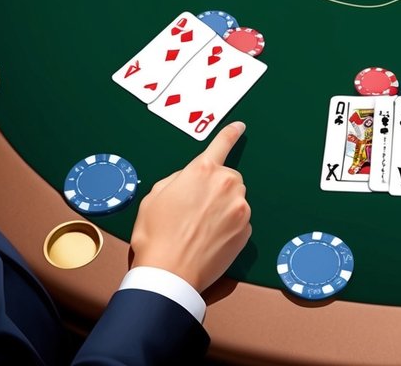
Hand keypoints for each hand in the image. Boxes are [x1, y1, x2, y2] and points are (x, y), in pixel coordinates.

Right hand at [130, 121, 251, 291]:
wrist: (170, 274)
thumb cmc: (156, 236)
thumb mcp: (154, 197)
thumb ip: (178, 179)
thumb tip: (190, 179)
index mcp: (202, 170)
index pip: (221, 144)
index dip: (230, 134)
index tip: (239, 127)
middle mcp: (226, 184)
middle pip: (227, 178)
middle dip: (214, 188)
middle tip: (193, 209)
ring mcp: (240, 208)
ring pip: (234, 200)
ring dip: (222, 207)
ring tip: (198, 228)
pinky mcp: (246, 230)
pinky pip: (239, 221)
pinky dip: (228, 227)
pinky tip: (209, 239)